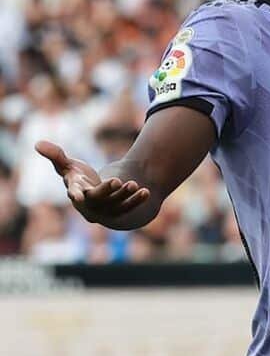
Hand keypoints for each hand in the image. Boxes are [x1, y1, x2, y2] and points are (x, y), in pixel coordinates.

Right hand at [35, 140, 149, 222]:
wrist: (95, 194)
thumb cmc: (78, 177)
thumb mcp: (67, 166)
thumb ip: (56, 156)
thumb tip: (37, 143)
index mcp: (75, 192)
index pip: (74, 195)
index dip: (75, 195)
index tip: (76, 197)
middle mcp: (89, 205)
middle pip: (97, 199)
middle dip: (107, 191)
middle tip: (117, 180)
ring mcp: (104, 211)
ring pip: (115, 206)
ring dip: (125, 196)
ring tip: (135, 184)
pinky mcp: (118, 212)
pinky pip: (128, 208)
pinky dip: (137, 200)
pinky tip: (146, 191)